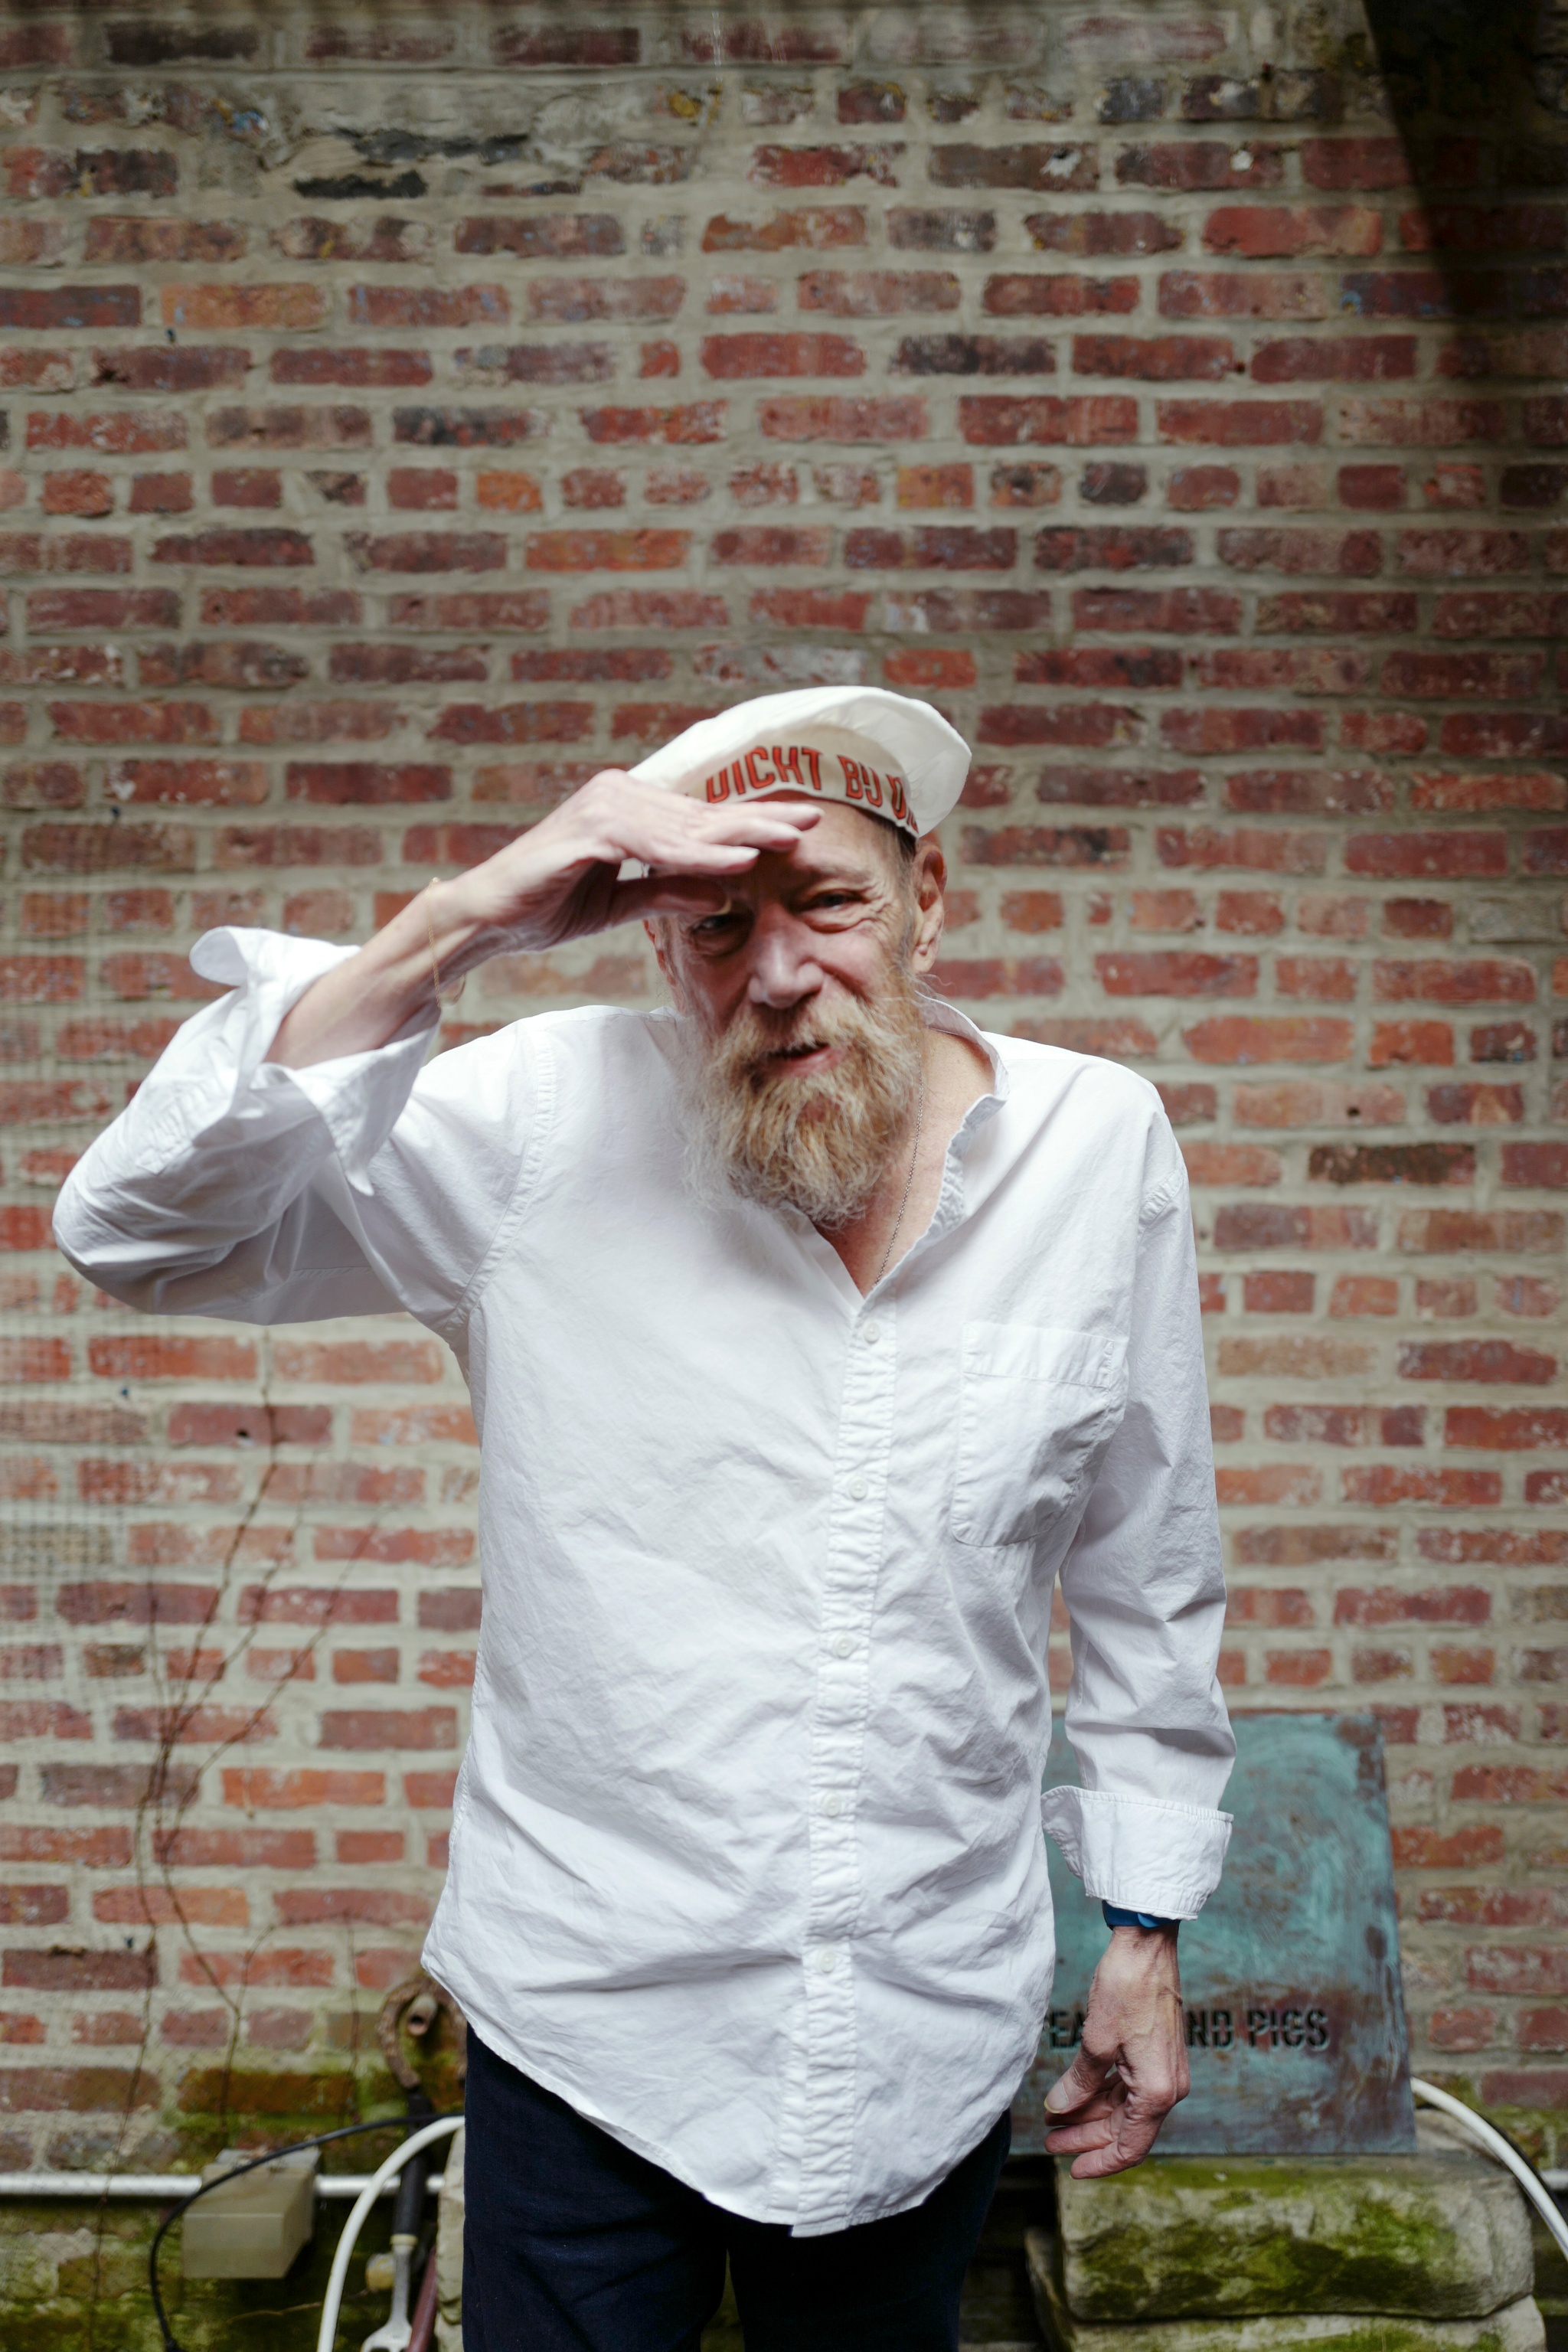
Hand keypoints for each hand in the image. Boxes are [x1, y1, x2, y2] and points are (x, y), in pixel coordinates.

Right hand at [447, 768, 819, 957]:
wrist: (488, 917)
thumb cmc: (547, 906)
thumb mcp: (619, 904)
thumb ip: (666, 892)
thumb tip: (720, 895)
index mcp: (626, 808)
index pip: (699, 817)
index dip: (749, 823)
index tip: (798, 826)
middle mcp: (616, 795)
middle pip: (701, 814)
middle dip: (757, 820)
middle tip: (811, 819)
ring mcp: (601, 809)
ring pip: (684, 827)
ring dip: (737, 835)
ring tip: (785, 840)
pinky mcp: (587, 833)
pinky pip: (653, 846)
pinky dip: (695, 857)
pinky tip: (733, 862)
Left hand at [1042, 1925, 1187, 2176]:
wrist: (1147, 1945)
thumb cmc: (1127, 1988)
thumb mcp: (1096, 2041)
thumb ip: (1079, 2083)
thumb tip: (1059, 2109)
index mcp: (1157, 2092)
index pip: (1129, 2147)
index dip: (1100, 2162)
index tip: (1072, 2170)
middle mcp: (1167, 2087)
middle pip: (1125, 2129)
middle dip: (1086, 2138)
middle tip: (1051, 2143)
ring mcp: (1163, 2070)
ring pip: (1125, 2108)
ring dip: (1091, 2115)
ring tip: (1056, 2119)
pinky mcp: (1156, 2053)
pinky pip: (1128, 2086)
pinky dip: (1102, 2093)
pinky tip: (1075, 2094)